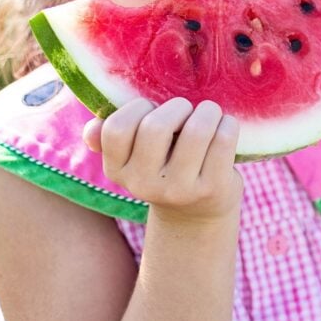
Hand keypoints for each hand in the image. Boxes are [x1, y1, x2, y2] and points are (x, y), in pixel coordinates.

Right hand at [83, 98, 243, 223]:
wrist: (198, 213)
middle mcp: (144, 184)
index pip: (116, 129)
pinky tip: (226, 127)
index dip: (138, 108)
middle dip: (178, 107)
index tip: (153, 109)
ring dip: (208, 112)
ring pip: (196, 131)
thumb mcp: (135, 158)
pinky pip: (223, 140)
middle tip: (188, 110)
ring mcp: (180, 189)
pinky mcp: (212, 189)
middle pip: (156, 127)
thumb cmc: (166, 167)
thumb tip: (92, 129)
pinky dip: (228, 125)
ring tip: (210, 114)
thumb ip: (112, 139)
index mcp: (118, 170)